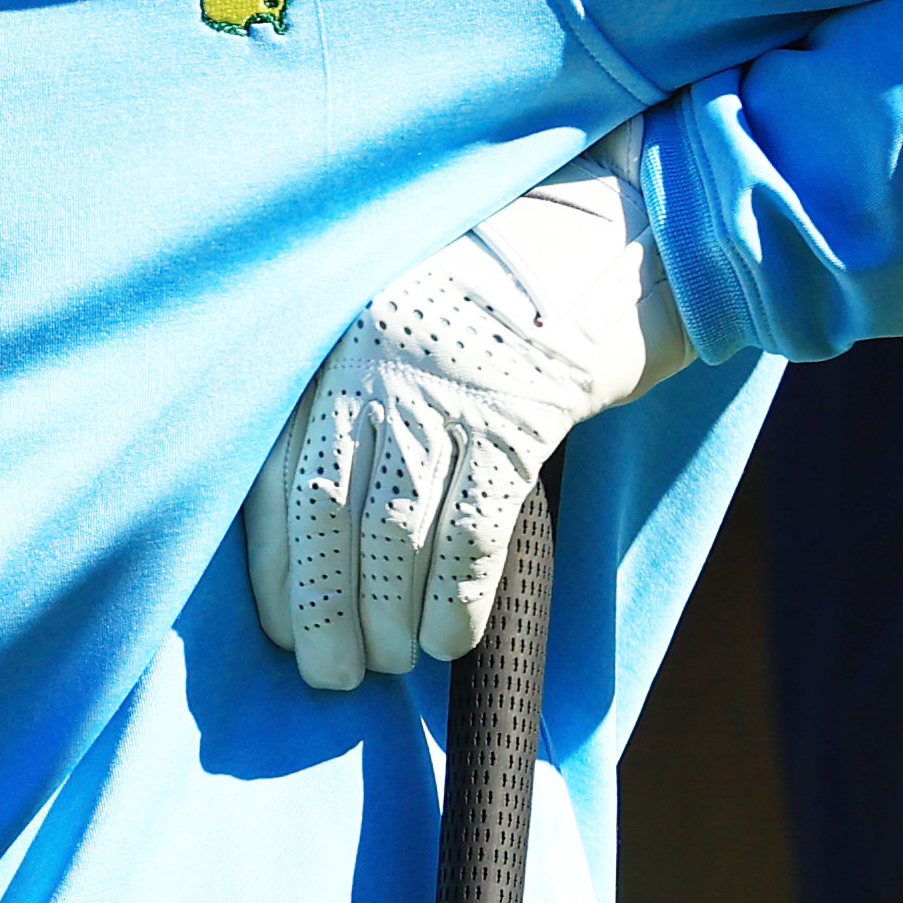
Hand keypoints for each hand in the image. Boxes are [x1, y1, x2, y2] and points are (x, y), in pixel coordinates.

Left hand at [243, 121, 690, 690]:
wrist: (629, 228)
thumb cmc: (512, 287)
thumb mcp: (414, 320)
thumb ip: (360, 392)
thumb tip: (327, 520)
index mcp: (334, 338)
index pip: (273, 468)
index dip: (274, 562)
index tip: (277, 626)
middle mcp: (376, 362)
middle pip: (323, 508)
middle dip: (319, 606)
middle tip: (328, 674)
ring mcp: (450, 388)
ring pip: (393, 529)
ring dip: (385, 614)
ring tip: (388, 663)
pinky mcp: (523, 414)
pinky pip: (474, 527)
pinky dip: (457, 596)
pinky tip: (450, 640)